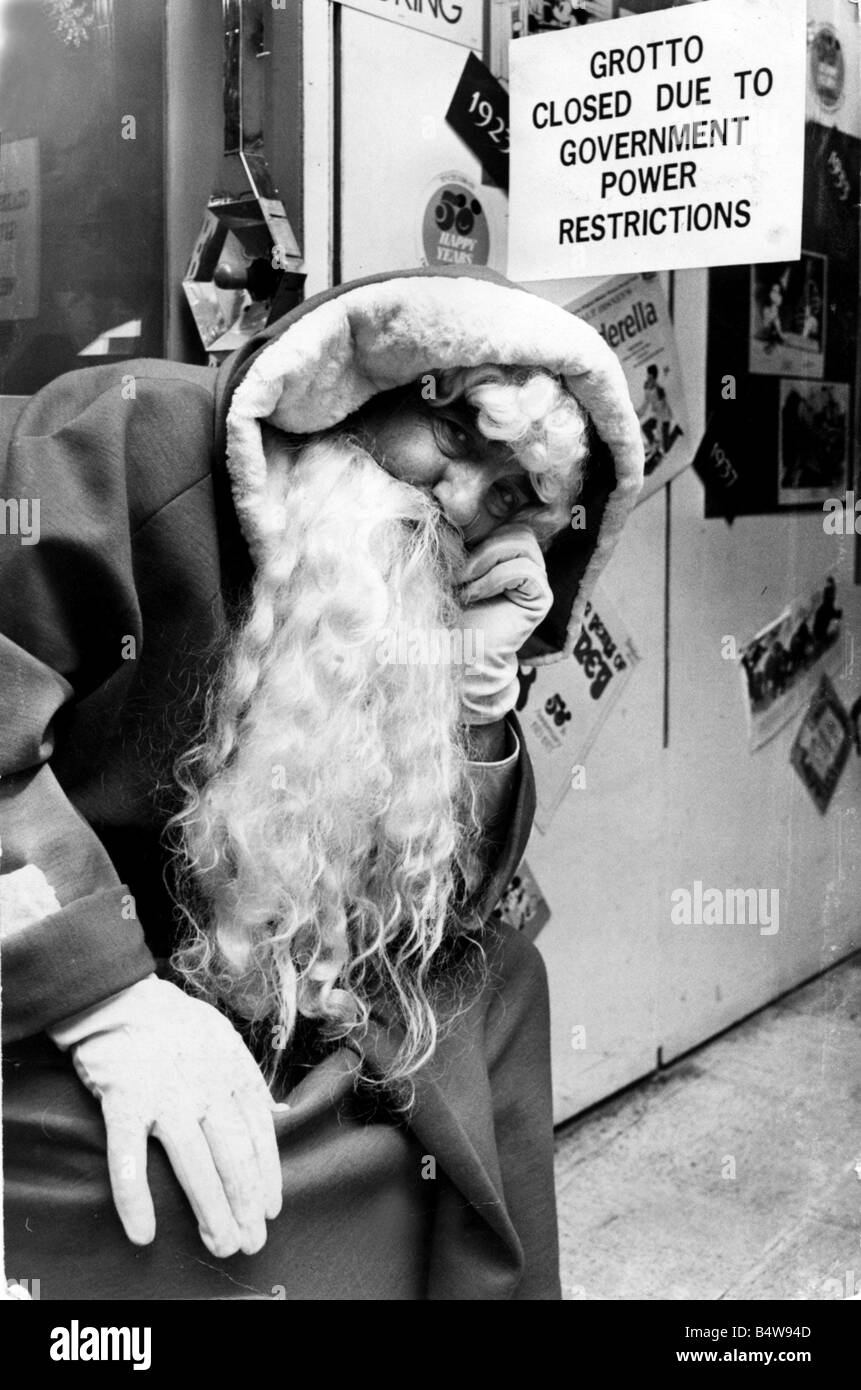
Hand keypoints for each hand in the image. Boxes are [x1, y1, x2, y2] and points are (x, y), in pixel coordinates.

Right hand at [48, 975, 282, 1257]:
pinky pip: (129, 1160)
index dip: (267, 1177)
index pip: (260, 1135)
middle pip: (234, 1157)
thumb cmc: (175, 1023)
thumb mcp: (225, 1039)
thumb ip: (248, 1079)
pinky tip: (143, 1232)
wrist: (120, 998)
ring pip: (194, 1165)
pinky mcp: (124, 1102)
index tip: (270, 1210)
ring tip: (221, 1244)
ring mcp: (166, 1096)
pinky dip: (135, 1200)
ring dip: (210, 1211)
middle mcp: (207, 1087)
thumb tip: (278, 1113)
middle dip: (246, 1205)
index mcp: (234, 1072)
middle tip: (250, 1242)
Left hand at [457, 523, 552, 725]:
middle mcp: (523, 562)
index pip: (502, 517)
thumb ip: (442, 539)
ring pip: (520, 541)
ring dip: (485, 560)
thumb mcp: (439, 568)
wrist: (454, 656)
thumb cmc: (444, 614)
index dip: (477, 523)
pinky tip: (473, 595)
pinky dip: (493, 578)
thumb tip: (422, 502)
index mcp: (502, 551)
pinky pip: (523, 569)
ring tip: (463, 585)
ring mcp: (535, 579)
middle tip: (456, 572)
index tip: (448, 542)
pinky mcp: (540, 598)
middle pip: (515, 526)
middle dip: (481, 545)